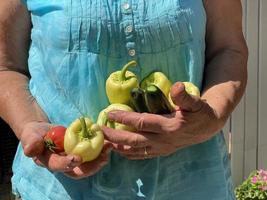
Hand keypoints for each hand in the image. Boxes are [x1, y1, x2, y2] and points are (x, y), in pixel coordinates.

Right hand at [20, 121, 112, 178]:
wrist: (43, 132)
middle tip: (103, 158)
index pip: (58, 166)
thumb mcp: (30, 135)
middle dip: (91, 167)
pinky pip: (91, 157)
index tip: (77, 158)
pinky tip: (108, 145)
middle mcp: (62, 166)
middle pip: (77, 172)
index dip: (67, 164)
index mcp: (48, 162)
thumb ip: (31, 142)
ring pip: (87, 167)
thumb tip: (31, 150)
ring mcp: (72, 162)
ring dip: (99, 160)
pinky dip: (100, 152)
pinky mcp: (80, 155)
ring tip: (108, 150)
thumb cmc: (35, 134)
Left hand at [102, 82, 223, 159]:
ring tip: (104, 141)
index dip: (125, 118)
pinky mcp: (162, 152)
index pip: (142, 123)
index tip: (109, 113)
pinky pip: (142, 155)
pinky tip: (119, 150)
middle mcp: (163, 140)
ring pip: (136, 150)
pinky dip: (129, 153)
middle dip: (115, 136)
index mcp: (169, 126)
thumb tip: (177, 86)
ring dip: (118, 146)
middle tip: (99, 131)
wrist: (207, 128)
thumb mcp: (195, 102)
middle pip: (134, 140)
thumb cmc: (199, 113)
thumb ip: (184, 96)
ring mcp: (162, 148)